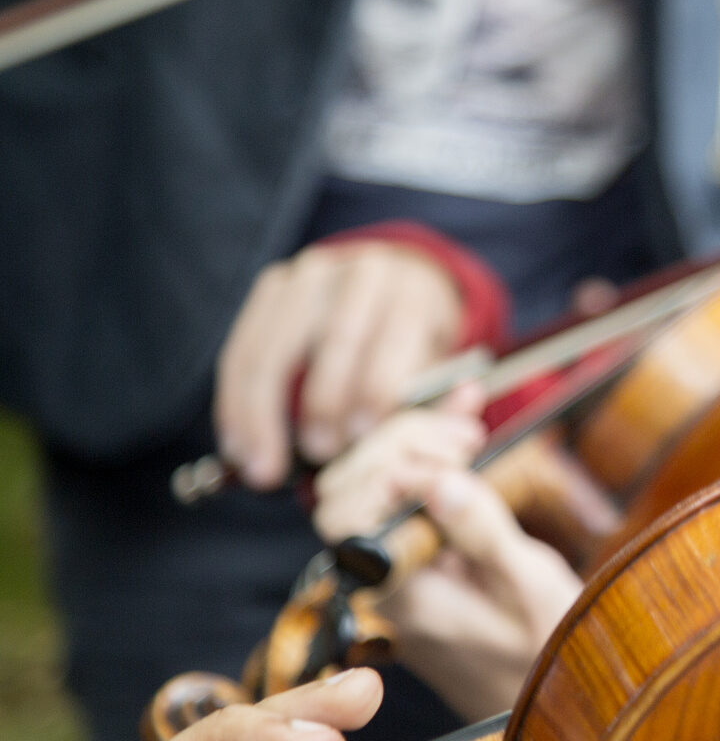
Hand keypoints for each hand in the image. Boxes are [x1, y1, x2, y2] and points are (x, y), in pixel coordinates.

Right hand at [215, 241, 465, 487]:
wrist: (397, 289)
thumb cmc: (416, 347)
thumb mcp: (440, 368)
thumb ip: (443, 401)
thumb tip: (462, 413)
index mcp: (414, 291)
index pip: (393, 340)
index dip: (374, 395)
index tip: (357, 442)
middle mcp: (364, 272)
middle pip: (336, 340)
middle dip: (323, 405)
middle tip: (317, 454)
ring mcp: (313, 272)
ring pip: (277, 344)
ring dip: (263, 412)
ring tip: (262, 468)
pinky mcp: (274, 284)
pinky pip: (244, 345)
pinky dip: (236, 400)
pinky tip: (238, 443)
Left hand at [313, 397, 579, 720]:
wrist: (554, 699)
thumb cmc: (547, 652)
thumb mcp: (532, 591)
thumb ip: (483, 535)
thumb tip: (439, 481)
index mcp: (403, 592)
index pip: (345, 516)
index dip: (387, 468)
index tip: (455, 455)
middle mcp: (387, 578)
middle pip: (344, 490)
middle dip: (399, 445)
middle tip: (466, 439)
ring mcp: (400, 565)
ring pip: (366, 485)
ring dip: (413, 444)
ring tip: (470, 434)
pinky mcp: (422, 552)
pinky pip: (404, 493)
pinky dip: (431, 452)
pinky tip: (465, 420)